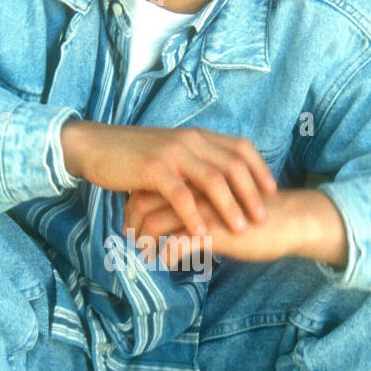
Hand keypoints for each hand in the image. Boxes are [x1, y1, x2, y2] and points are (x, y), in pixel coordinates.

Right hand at [60, 120, 276, 235]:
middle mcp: (191, 140)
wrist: (97, 147)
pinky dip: (194, 215)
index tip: (273, 191)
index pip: (241, 148)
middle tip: (264, 216)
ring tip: (241, 228)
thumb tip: (217, 184)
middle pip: (233, 165)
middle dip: (252, 193)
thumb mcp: (172, 154)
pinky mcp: (154, 168)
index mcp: (198, 136)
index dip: (259, 169)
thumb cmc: (134, 156)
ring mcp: (173, 153)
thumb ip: (195, 164)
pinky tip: (202, 234)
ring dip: (230, 205)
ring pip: (212, 179)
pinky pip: (181, 194)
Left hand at [123, 187, 348, 267]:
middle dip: (130, 225)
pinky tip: (166, 265)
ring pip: (155, 223)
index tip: (132, 226)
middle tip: (131, 244)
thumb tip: (177, 218)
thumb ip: (198, 204)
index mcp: (194, 178)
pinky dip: (165, 257)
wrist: (291, 220)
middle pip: (143, 203)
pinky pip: (176, 244)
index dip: (133, 208)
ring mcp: (202, 209)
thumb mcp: (221, 202)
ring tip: (144, 257)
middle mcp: (193, 189)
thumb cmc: (257, 214)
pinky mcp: (214, 230)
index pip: (148, 187)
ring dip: (143, 244)